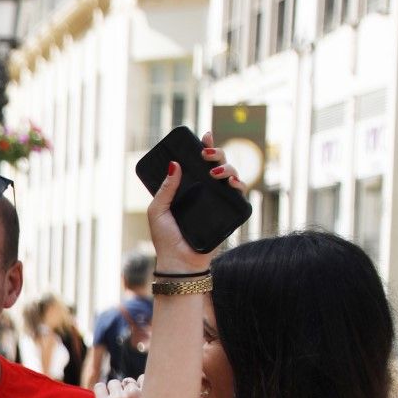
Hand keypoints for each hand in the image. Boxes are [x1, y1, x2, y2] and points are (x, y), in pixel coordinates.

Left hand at [146, 132, 247, 268]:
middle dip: (216, 153)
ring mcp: (217, 200)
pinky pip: (239, 193)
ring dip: (226, 168)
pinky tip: (232, 182)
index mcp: (186, 188)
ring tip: (215, 173)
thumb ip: (166, 189)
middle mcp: (204, 191)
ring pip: (230, 174)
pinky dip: (239, 183)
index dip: (204, 148)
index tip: (205, 136)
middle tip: (207, 155)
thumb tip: (174, 164)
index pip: (197, 164)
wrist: (179, 261)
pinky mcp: (228, 212)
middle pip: (216, 164)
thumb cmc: (165, 238)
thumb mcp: (158, 210)